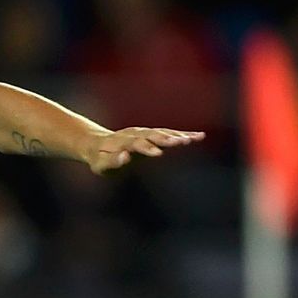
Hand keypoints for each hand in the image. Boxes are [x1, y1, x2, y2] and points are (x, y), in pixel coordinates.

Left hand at [85, 127, 204, 173]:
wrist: (98, 144)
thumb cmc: (99, 158)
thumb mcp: (100, 164)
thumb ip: (111, 161)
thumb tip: (125, 156)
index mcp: (123, 142)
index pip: (136, 144)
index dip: (147, 148)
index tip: (158, 153)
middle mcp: (135, 135)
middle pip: (153, 135)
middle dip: (167, 139)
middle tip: (181, 142)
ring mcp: (145, 133)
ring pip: (163, 133)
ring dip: (178, 135)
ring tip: (195, 139)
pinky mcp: (152, 134)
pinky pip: (169, 133)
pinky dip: (184, 134)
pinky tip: (200, 136)